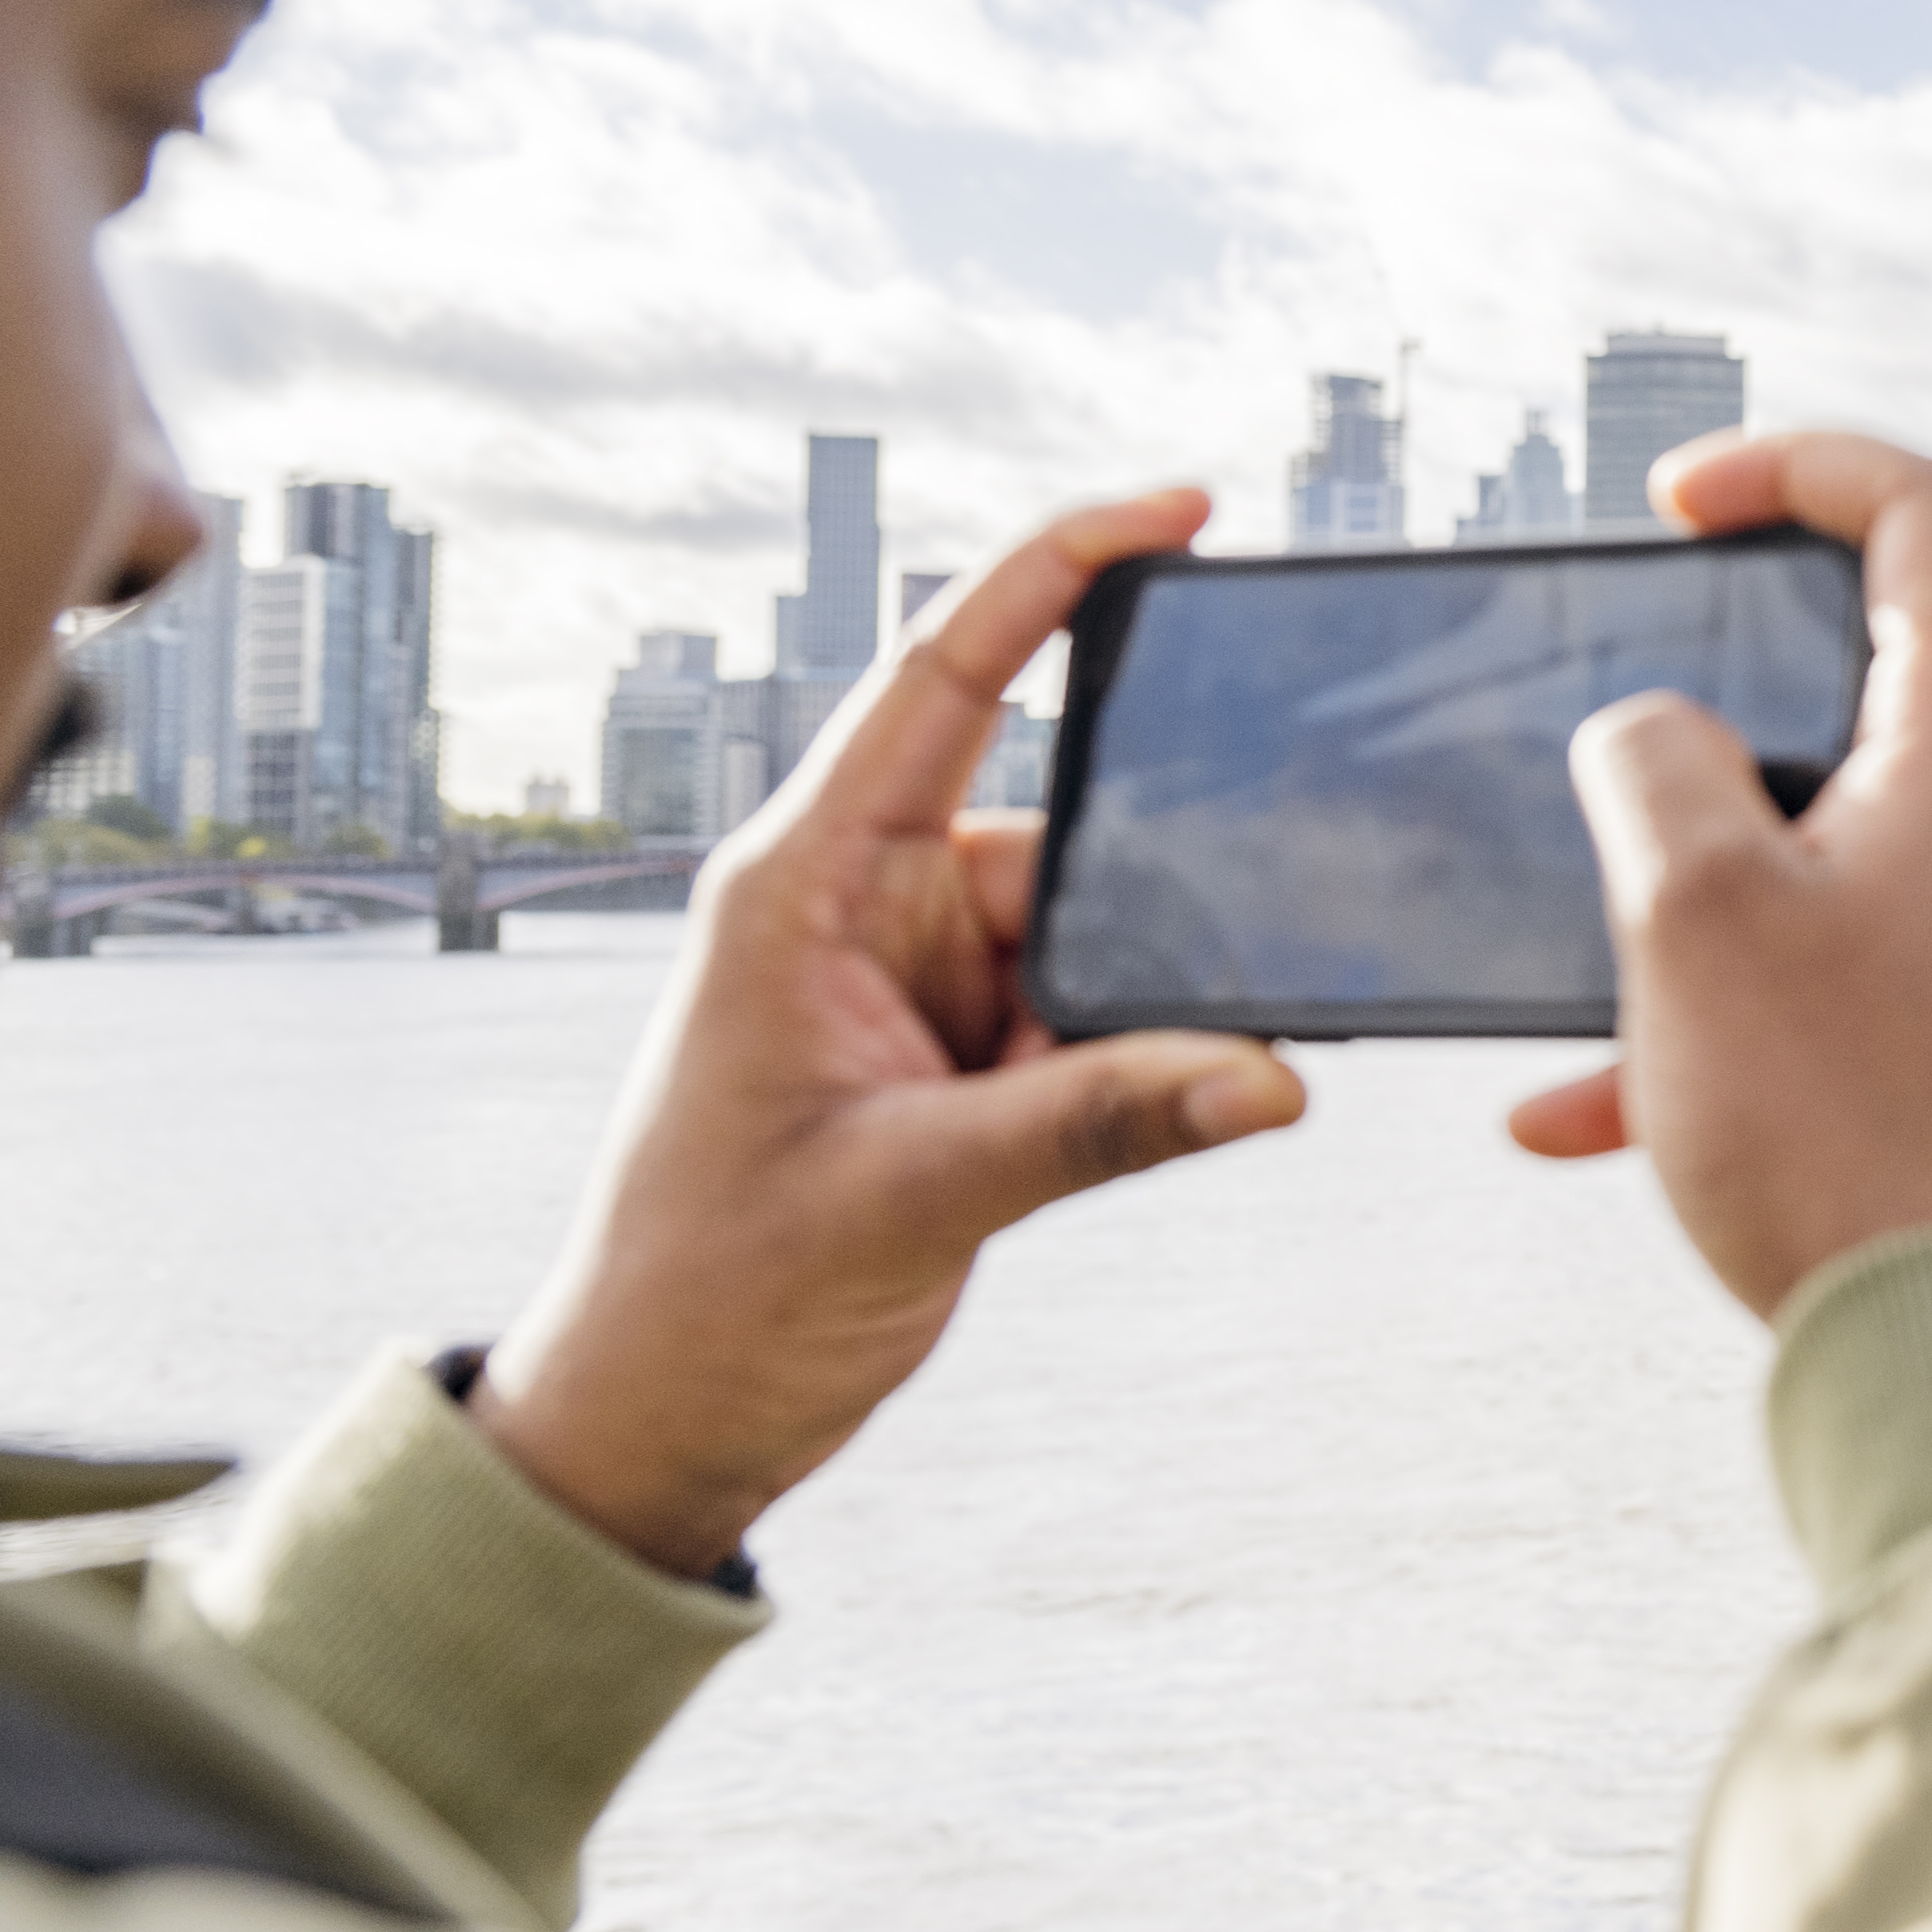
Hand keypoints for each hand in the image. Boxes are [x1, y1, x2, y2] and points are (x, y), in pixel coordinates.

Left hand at [475, 489, 1305, 1574]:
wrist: (653, 1422)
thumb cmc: (708, 1295)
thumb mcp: (906, 1200)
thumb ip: (1098, 1129)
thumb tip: (1279, 1079)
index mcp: (803, 884)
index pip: (945, 676)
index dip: (1057, 571)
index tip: (1178, 509)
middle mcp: (863, 908)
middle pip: (1064, 820)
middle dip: (1168, 860)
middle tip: (1271, 899)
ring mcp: (919, 985)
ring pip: (1101, 928)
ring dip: (1161, 990)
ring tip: (1201, 1057)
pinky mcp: (963, 1061)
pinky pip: (1101, 1020)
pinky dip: (1157, 1053)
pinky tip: (1201, 1095)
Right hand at [1500, 429, 1931, 1309]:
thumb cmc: (1842, 1128)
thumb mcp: (1690, 911)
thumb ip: (1651, 766)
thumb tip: (1659, 732)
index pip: (1927, 511)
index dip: (1800, 464)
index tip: (1683, 502)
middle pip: (1871, 693)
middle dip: (1714, 735)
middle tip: (1613, 782)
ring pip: (1840, 861)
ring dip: (1698, 915)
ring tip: (1581, 1006)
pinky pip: (1858, 983)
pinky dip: (1735, 1021)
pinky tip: (1588, 1116)